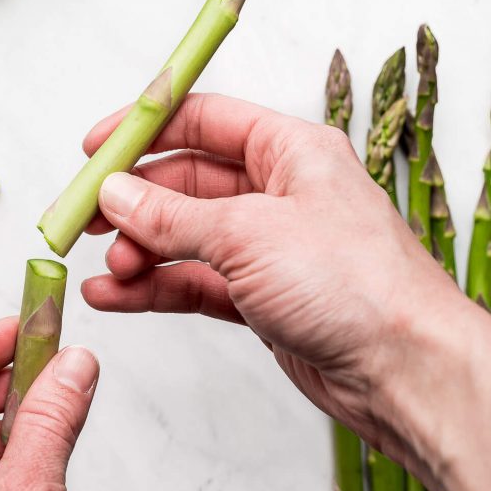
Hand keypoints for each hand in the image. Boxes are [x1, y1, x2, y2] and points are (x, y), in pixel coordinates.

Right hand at [82, 93, 444, 448]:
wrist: (406, 370)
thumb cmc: (353, 283)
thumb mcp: (247, 233)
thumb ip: (172, 215)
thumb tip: (116, 193)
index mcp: (290, 150)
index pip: (204, 120)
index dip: (146, 129)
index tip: (96, 147)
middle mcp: (279, 191)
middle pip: (187, 182)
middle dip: (134, 200)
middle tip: (84, 218)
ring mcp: (270, 246)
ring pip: (186, 235)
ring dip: (140, 249)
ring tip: (107, 267)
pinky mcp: (262, 296)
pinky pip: (195, 280)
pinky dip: (155, 286)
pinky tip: (117, 294)